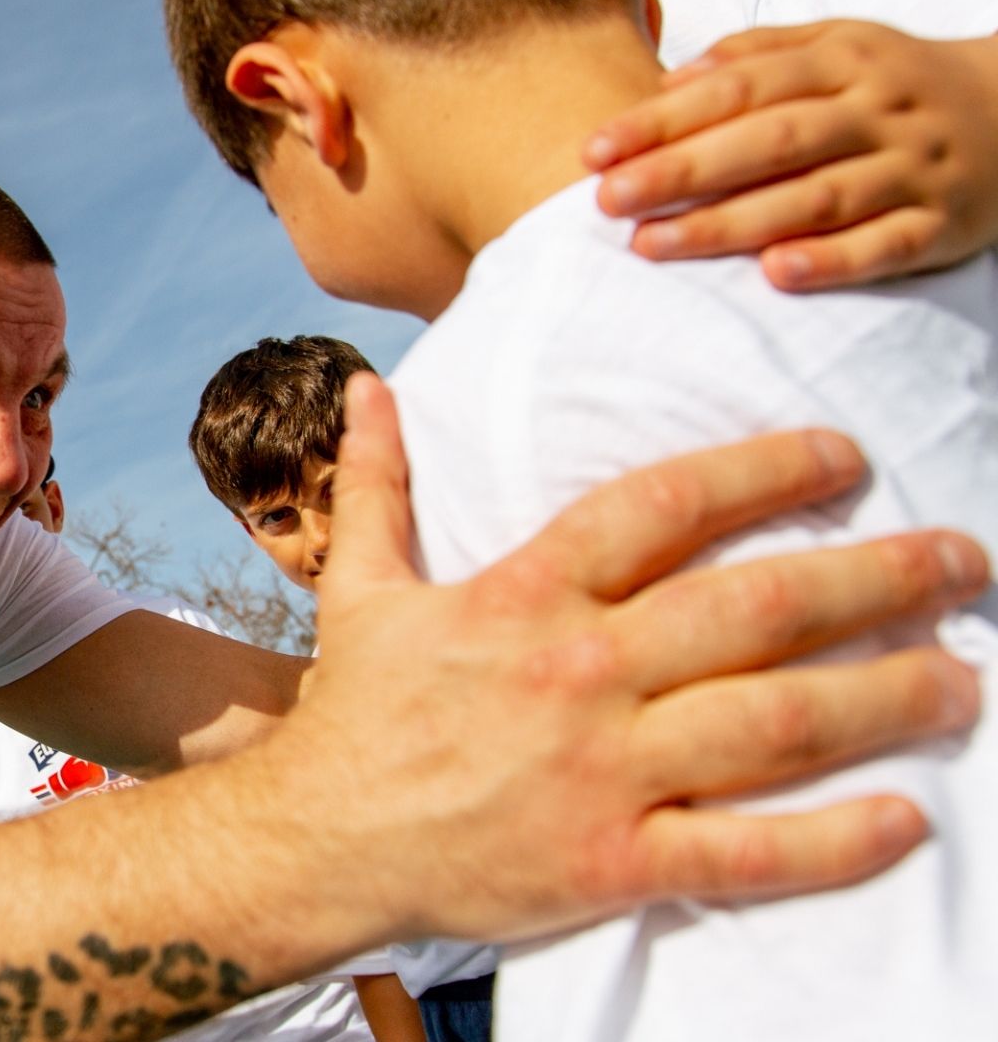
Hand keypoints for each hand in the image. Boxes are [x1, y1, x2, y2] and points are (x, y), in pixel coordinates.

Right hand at [298, 374, 984, 943]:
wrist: (317, 843)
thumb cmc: (353, 715)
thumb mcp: (360, 588)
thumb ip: (379, 485)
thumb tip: (369, 386)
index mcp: (525, 596)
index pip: (664, 508)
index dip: (764, 470)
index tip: (843, 456)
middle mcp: (579, 672)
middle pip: (756, 609)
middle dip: (877, 579)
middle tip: (963, 561)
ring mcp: (602, 771)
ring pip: (774, 722)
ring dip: (886, 695)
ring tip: (963, 677)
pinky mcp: (612, 862)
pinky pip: (744, 852)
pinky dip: (833, 841)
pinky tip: (906, 819)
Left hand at [585, 22, 997, 290]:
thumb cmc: (895, 86)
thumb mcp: (838, 47)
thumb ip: (757, 56)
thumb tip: (670, 78)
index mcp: (843, 62)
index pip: (740, 88)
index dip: (663, 120)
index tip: (594, 152)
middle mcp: (876, 113)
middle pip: (769, 141)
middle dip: (682, 171)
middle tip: (607, 201)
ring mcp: (911, 170)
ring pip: (817, 197)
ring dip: (730, 224)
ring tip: (652, 245)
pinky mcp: (941, 225)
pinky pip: (887, 245)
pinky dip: (834, 261)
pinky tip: (776, 275)